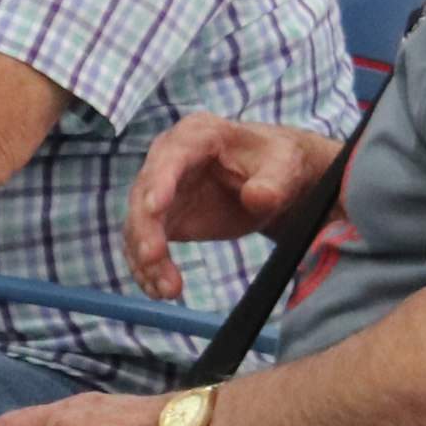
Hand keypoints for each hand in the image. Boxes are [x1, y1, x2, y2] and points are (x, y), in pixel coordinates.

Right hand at [123, 115, 340, 297]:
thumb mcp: (285, 168)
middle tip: (154, 259)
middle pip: (144, 194)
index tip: (154, 209)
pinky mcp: (163, 219)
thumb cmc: (277, 163)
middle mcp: (168, 159)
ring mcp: (161, 190)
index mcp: (197, 134)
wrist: (274, 178)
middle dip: (146, 230)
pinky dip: (148, 269)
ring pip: (140, 225)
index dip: (160, 183)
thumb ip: (274, 182)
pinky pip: (145, 244)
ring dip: (146, 259)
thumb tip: (258, 198)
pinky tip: (158, 290)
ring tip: (167, 290)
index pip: (171, 157)